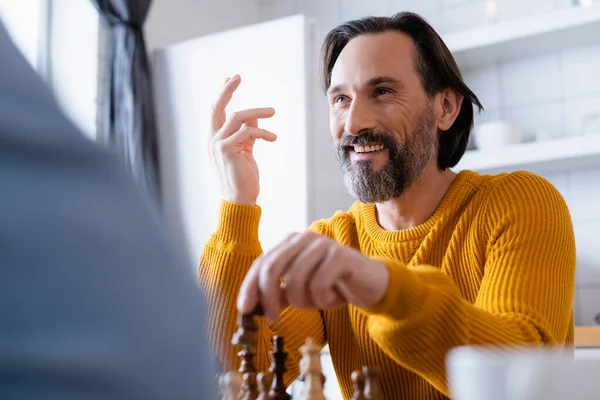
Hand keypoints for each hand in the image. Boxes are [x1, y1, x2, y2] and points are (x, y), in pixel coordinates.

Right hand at [209, 74, 276, 205]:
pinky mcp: (227, 149)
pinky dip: (263, 132)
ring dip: (257, 111)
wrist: (241, 198)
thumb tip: (255, 118)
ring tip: (273, 111)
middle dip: (227, 89)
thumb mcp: (246, 151)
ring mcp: (217, 144)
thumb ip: (248, 134)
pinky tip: (273, 138)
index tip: (230, 78)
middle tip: (238, 76)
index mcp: (215, 139)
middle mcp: (212, 139)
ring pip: (237, 116)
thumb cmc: (244, 176)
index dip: (223, 93)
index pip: (216, 111)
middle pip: (217, 107)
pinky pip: (247, 132)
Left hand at [236, 231, 390, 321]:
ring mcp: (322, 244)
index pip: (261, 263)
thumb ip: (276, 292)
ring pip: (295, 279)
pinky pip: (319, 285)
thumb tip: (250, 305)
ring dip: (303, 301)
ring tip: (316, 302)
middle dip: (269, 297)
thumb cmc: (331, 285)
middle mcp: (304, 238)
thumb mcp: (298, 290)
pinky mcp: (340, 256)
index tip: (244, 309)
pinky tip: (333, 297)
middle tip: (274, 318)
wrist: (369, 284)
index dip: (250, 287)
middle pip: (272, 268)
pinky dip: (322, 300)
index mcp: (290, 243)